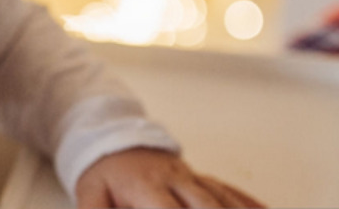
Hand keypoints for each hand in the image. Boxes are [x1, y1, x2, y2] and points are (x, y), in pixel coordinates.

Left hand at [74, 147, 263, 207]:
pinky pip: (229, 190)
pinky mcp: (201, 178)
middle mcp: (175, 180)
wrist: (113, 137)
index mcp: (146, 186)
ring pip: (222, 199)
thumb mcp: (90, 195)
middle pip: (206, 205)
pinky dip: (248, 203)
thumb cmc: (103, 173)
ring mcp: (192, 177)